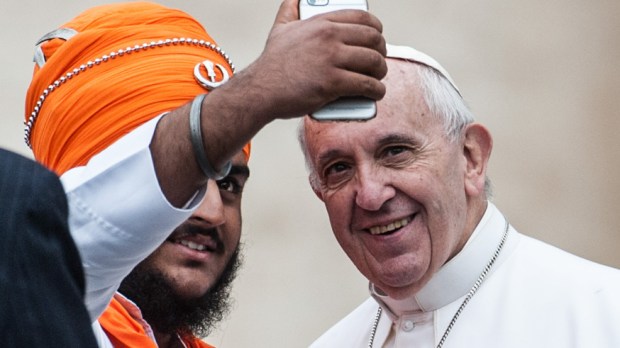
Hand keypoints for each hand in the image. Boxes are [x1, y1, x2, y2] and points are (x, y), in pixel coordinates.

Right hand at [233, 0, 386, 120]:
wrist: (262, 89)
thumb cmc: (273, 64)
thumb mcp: (281, 28)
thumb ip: (290, 9)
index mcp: (321, 23)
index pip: (363, 18)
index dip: (377, 29)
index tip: (377, 39)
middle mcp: (329, 38)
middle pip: (373, 40)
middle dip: (381, 52)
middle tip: (378, 62)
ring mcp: (331, 60)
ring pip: (374, 63)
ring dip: (381, 72)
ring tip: (377, 78)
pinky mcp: (333, 83)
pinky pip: (367, 85)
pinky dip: (376, 90)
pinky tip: (375, 92)